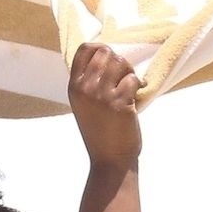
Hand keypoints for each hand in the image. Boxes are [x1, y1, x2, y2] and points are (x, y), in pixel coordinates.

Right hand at [68, 43, 141, 165]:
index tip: (110, 61)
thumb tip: (106, 54)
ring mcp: (102, 96)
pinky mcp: (120, 102)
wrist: (110, 162)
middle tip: (123, 79)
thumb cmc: (101, 133)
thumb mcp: (85, 104)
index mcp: (74, 87)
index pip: (85, 49)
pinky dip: (138, 87)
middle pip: (105, 52)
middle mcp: (85, 89)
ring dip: (129, 73)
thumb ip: (89, 81)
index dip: (100, 49)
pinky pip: (132, 79)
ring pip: (120, 62)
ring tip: (128, 89)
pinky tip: (135, 100)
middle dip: (118, 62)